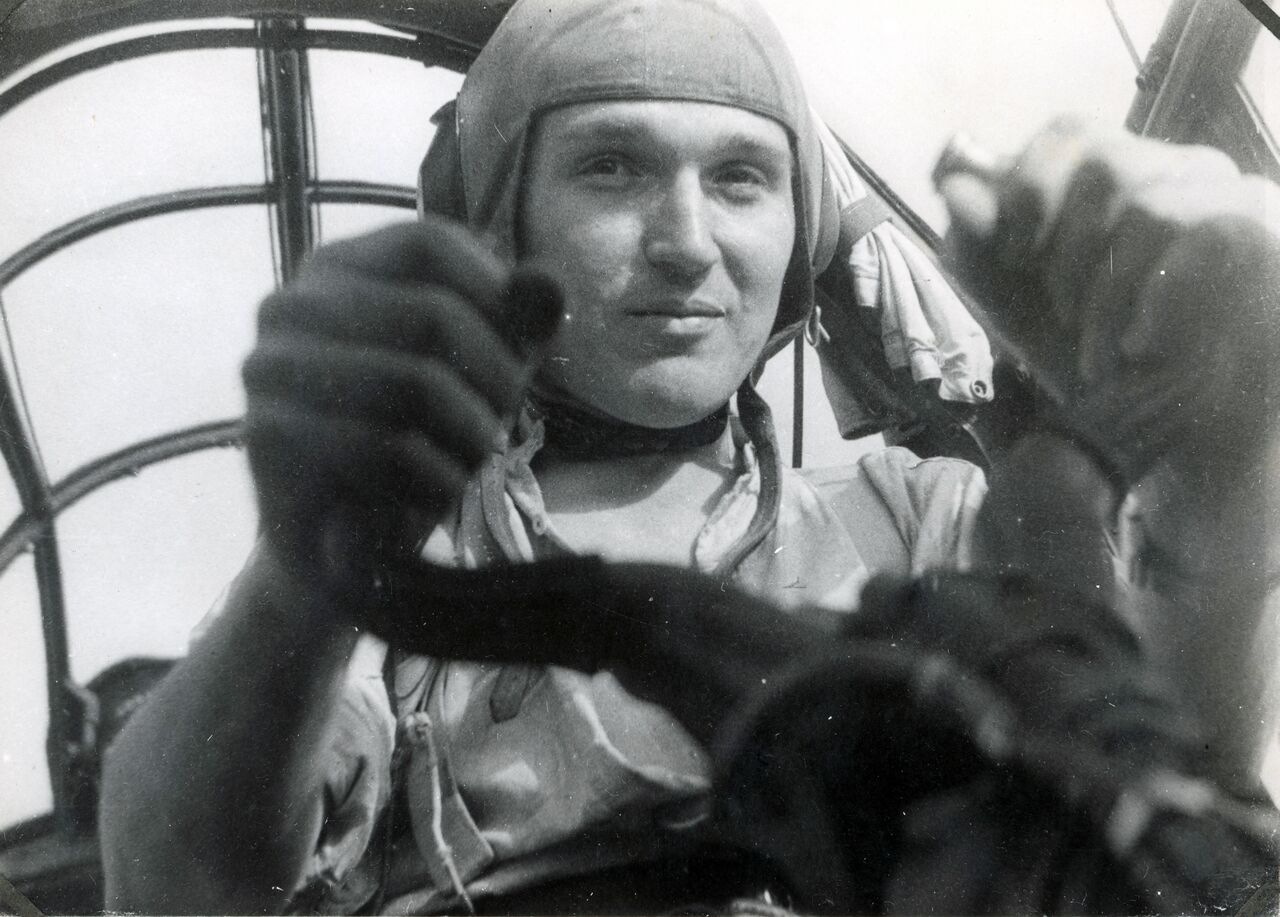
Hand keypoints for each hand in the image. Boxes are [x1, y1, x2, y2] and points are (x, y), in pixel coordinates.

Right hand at [241, 217, 560, 588]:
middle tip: (501, 427)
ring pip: (414, 382)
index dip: (493, 295)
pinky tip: (436, 497)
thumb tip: (547, 283)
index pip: (430, 241)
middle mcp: (292, 304)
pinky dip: (437, 478)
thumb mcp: (484, 371)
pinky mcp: (269, 435)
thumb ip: (518, 323)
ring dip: (470, 434)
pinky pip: (385, 447)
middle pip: (431, 312)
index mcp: (339, 269)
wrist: (343, 544)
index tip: (518, 355)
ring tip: (472, 464)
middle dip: (494, 379)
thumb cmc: (418, 438)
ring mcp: (271, 366)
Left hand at [938, 119, 1279, 480]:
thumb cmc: (1097, 359)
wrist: (1171, 431)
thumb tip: (954, 186)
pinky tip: (1138, 347)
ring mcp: (1229, 195)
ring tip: (1098, 348)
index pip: (1067, 133)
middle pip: (1100, 157)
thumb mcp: (1020, 305)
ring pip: (1140, 200)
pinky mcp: (1258, 231)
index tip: (1012, 256)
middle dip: (1060, 244)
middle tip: (1058, 310)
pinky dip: (1142, 303)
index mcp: (1122, 176)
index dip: (1026, 186)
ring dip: (1099, 292)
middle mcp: (1180, 171)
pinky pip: (1189, 236)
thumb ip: (980, 248)